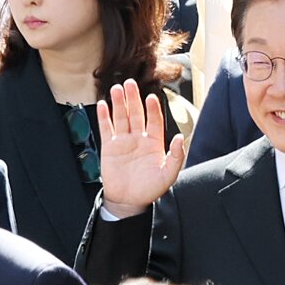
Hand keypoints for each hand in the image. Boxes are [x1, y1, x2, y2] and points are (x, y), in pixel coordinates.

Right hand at [99, 80, 185, 216]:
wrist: (129, 201)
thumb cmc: (150, 189)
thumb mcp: (168, 175)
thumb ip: (176, 156)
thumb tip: (182, 138)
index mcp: (155, 143)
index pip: (155, 121)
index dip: (153, 109)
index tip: (151, 98)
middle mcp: (139, 138)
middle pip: (136, 114)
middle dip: (133, 99)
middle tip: (130, 83)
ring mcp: (124, 141)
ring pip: (121, 117)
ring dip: (119, 103)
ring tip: (117, 89)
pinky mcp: (110, 147)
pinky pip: (107, 128)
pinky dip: (104, 116)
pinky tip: (103, 104)